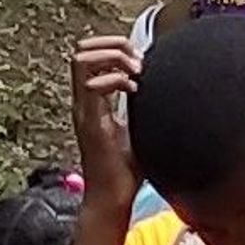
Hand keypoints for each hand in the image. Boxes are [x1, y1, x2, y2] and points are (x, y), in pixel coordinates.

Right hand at [68, 32, 142, 218]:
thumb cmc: (126, 170)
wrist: (113, 199)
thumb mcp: (138, 128)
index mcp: (92, 102)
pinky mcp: (90, 124)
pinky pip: (92, 87)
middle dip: (112, 45)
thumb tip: (164, 90)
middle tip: (138, 61)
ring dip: (111, 58)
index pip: (89, 55)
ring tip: (135, 72)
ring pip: (81, 61)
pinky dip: (114, 79)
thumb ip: (141, 106)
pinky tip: (134, 91)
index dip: (114, 47)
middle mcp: (83, 103)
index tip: (140, 61)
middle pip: (81, 51)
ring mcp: (84, 112)